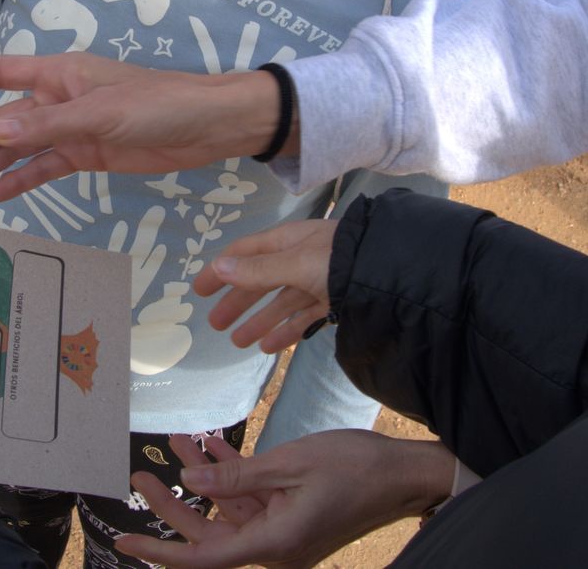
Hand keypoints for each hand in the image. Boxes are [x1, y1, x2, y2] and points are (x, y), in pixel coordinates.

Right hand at [0, 53, 284, 202]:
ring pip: (18, 149)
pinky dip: (19, 181)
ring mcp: (73, 129)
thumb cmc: (159, 103)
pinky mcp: (90, 154)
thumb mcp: (100, 113)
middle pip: (0, 121)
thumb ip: (46, 124)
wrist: (209, 126)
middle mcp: (59, 99)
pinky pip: (45, 168)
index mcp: (59, 74)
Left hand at [115, 431, 454, 568]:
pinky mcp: (290, 517)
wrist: (404, 474)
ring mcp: (282, 533)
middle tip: (141, 475)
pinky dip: (229, 476)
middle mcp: (274, 547)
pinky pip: (249, 501)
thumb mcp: (290, 465)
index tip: (123, 538)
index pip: (202, 558)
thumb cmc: (355, 467)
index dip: (159, 550)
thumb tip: (192, 485)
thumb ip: (237, 478)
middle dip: (172, 505)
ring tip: (176, 441)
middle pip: (208, 534)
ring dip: (202, 480)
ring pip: (226, 513)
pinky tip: (207, 447)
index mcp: (273, 544)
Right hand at [196, 219, 336, 352]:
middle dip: (237, 302)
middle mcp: (299, 258)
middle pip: (260, 281)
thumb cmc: (338, 259)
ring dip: (259, 321)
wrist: (388, 271)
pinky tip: (269, 347)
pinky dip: (285, 330)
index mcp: (287, 241)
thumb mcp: (295, 263)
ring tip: (238, 342)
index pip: (244, 253)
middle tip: (215, 325)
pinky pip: (303, 317)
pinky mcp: (334, 300)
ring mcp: (317, 280)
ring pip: (280, 302)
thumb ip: (258, 269)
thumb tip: (219, 266)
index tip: (199, 291)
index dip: (220, 270)